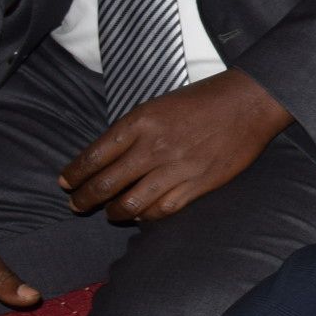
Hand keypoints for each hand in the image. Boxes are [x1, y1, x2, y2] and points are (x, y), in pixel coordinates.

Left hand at [58, 69, 290, 222]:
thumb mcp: (157, 105)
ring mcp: (176, 168)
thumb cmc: (202, 100)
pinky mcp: (198, 184)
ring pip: (130, 203)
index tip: (66, 183)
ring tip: (110, 212)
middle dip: (84, 199)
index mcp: (140, 123)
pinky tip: (141, 214)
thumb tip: (106, 158)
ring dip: (113, 212)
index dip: (75, 174)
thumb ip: (131, 132)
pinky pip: (162, 210)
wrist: (249, 103)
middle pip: (105, 184)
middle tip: (77, 205)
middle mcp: (153, 147)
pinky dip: (146, 215)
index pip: (94, 156)